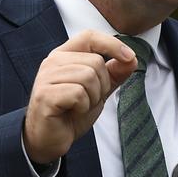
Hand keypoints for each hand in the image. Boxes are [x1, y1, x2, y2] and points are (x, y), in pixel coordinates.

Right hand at [23, 30, 136, 163]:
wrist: (49, 139)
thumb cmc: (72, 112)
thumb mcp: (99, 90)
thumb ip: (114, 74)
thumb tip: (132, 59)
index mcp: (65, 55)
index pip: (89, 36)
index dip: (112, 44)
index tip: (129, 58)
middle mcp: (53, 61)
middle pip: (95, 61)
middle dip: (102, 85)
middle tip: (88, 100)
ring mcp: (46, 77)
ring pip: (88, 77)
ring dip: (92, 97)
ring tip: (79, 106)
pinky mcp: (45, 95)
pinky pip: (78, 93)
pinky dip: (83, 106)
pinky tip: (72, 112)